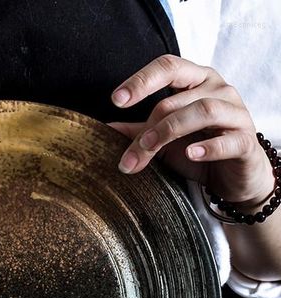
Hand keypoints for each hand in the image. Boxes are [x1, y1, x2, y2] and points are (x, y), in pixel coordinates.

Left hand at [107, 54, 275, 205]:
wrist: (233, 177)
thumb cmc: (196, 150)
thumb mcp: (162, 142)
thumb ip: (137, 133)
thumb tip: (104, 130)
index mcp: (196, 81)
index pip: (168, 66)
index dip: (142, 80)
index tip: (116, 100)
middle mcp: (218, 89)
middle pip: (175, 100)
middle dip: (147, 129)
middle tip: (127, 156)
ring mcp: (236, 113)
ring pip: (202, 111)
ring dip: (169, 131)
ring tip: (149, 149)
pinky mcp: (247, 141)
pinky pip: (229, 139)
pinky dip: (209, 147)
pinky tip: (190, 154)